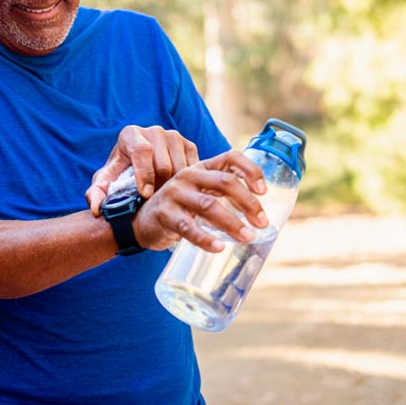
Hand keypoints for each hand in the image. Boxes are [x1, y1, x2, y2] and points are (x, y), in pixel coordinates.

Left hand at [86, 126, 199, 215]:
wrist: (138, 166)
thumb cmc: (120, 176)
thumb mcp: (106, 184)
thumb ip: (97, 195)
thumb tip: (96, 209)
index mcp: (131, 134)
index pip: (142, 151)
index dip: (144, 174)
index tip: (145, 195)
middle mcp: (154, 131)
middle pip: (163, 163)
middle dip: (159, 187)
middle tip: (155, 203)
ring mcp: (174, 136)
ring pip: (180, 167)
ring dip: (174, 187)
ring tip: (165, 200)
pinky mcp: (189, 144)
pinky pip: (194, 167)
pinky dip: (188, 183)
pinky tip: (178, 192)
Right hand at [132, 150, 268, 251]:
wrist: (141, 220)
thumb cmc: (179, 207)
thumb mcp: (199, 192)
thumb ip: (222, 193)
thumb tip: (258, 213)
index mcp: (201, 167)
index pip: (230, 157)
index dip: (250, 170)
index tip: (264, 191)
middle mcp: (188, 175)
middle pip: (225, 182)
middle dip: (248, 202)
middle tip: (262, 222)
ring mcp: (175, 194)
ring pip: (209, 205)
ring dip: (232, 222)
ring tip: (247, 237)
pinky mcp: (165, 215)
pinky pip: (188, 227)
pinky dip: (205, 239)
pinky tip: (219, 247)